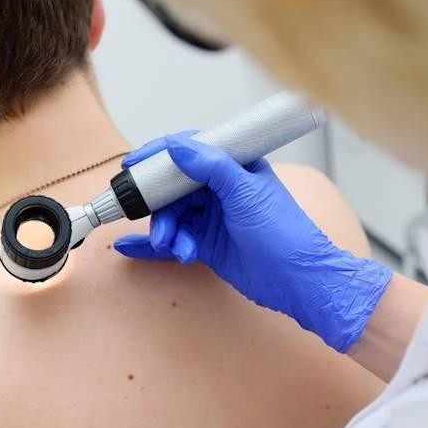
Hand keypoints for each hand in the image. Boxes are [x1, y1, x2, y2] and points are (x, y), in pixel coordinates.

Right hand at [114, 132, 391, 351]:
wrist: (299, 281)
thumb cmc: (284, 232)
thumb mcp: (246, 193)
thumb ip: (211, 166)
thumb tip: (177, 145)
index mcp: (233, 167)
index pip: (189, 152)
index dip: (159, 156)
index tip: (133, 164)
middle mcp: (220, 190)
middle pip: (173, 188)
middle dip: (159, 204)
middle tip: (152, 218)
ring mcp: (212, 218)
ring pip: (172, 216)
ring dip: (166, 230)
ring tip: (173, 247)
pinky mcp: (207, 244)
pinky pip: (174, 239)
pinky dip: (153, 244)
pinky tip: (129, 247)